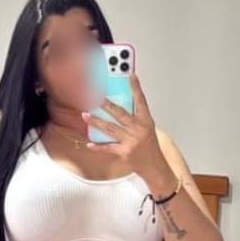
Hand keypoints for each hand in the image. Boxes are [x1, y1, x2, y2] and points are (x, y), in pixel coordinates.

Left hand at [81, 73, 175, 193]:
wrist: (154, 166)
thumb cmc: (150, 146)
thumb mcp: (147, 128)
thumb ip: (135, 118)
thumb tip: (117, 107)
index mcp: (146, 121)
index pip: (141, 101)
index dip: (136, 88)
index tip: (131, 75)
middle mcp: (138, 129)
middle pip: (120, 113)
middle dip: (106, 105)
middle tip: (95, 97)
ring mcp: (131, 141)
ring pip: (110, 129)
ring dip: (96, 122)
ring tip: (85, 115)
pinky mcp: (124, 152)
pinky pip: (108, 147)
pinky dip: (98, 146)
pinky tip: (89, 143)